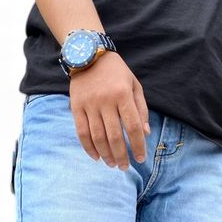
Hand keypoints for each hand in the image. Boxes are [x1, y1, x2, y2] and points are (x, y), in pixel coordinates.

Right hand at [69, 52, 150, 170]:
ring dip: (106, 155)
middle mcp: (106, 100)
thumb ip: (141, 109)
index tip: (140, 159)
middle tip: (125, 167)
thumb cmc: (116, 73)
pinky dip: (89, 148)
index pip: (133, 127)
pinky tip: (96, 157)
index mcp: (123, 94)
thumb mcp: (134, 85)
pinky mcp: (76, 107)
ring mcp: (90, 104)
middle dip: (121, 156)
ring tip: (112, 164)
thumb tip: (145, 134)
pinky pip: (82, 132)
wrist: (88, 54)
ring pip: (98, 137)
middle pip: (115, 136)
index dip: (137, 146)